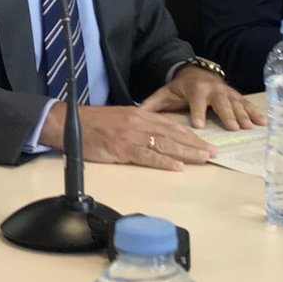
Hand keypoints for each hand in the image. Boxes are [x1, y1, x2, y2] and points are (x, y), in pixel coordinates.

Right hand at [44, 103, 215, 171]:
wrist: (69, 123)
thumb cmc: (94, 123)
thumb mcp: (121, 119)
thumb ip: (139, 126)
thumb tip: (157, 136)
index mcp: (140, 115)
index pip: (170, 125)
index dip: (189, 135)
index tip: (204, 143)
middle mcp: (139, 123)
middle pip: (172, 134)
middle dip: (194, 144)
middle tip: (213, 153)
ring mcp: (131, 136)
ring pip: (165, 145)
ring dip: (186, 153)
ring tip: (203, 159)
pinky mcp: (122, 148)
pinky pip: (147, 156)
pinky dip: (164, 162)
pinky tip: (178, 167)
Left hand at [141, 66, 265, 129]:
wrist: (196, 73)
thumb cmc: (180, 88)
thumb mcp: (165, 93)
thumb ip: (152, 104)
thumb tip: (135, 113)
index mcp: (194, 89)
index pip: (196, 101)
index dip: (197, 112)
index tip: (199, 125)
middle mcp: (213, 89)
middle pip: (220, 103)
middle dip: (226, 114)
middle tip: (232, 128)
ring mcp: (226, 92)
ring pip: (235, 104)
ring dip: (243, 115)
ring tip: (249, 127)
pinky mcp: (236, 96)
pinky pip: (246, 104)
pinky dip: (255, 112)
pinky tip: (262, 122)